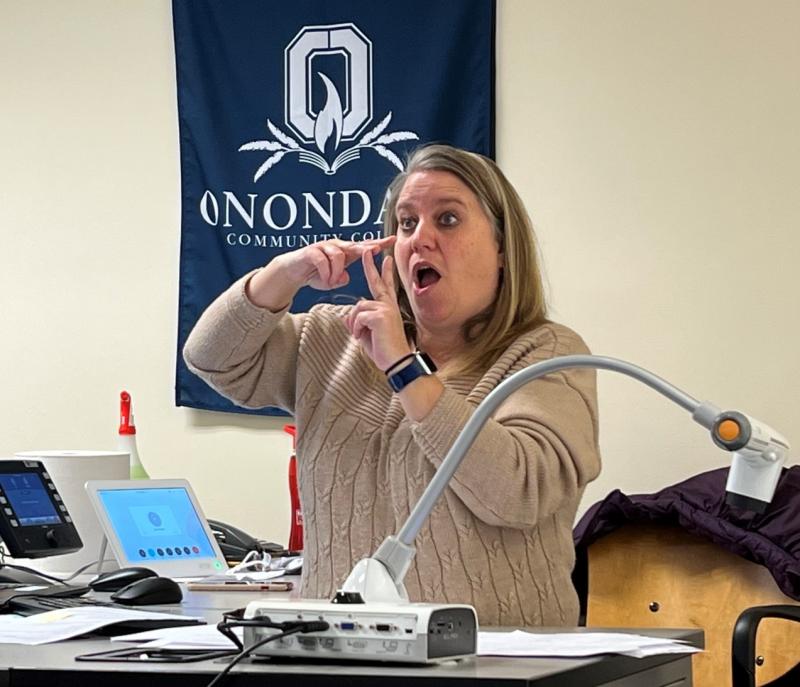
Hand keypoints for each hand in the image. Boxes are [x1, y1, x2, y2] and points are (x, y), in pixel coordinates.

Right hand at [277, 236, 395, 291]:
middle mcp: (336, 246)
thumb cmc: (315, 273)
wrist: (293, 271)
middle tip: (376, 249)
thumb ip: (340, 279)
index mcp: (345, 252)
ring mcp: (323, 247)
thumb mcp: (331, 280)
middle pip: (354, 244)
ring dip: (337, 271)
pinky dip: (326, 272)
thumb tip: (345, 278)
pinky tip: (325, 280)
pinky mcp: (311, 251)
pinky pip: (322, 260)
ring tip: (332, 282)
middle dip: (366, 247)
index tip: (392, 240)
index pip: (364, 246)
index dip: (378, 243)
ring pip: (338, 254)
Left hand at [343, 249, 411, 370]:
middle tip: (366, 250)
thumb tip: (345, 319)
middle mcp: (388, 305)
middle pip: (376, 282)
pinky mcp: (380, 315)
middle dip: (370, 266)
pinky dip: (357, 329)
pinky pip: (358, 317)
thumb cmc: (385, 351)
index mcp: (387, 308)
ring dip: (355, 323)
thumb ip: (358, 324)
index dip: (383, 271)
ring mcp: (386, 308)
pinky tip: (364, 337)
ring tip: (362, 335)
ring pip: (358, 307)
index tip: (384, 259)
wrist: (396, 362)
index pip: (385, 286)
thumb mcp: (367, 335)